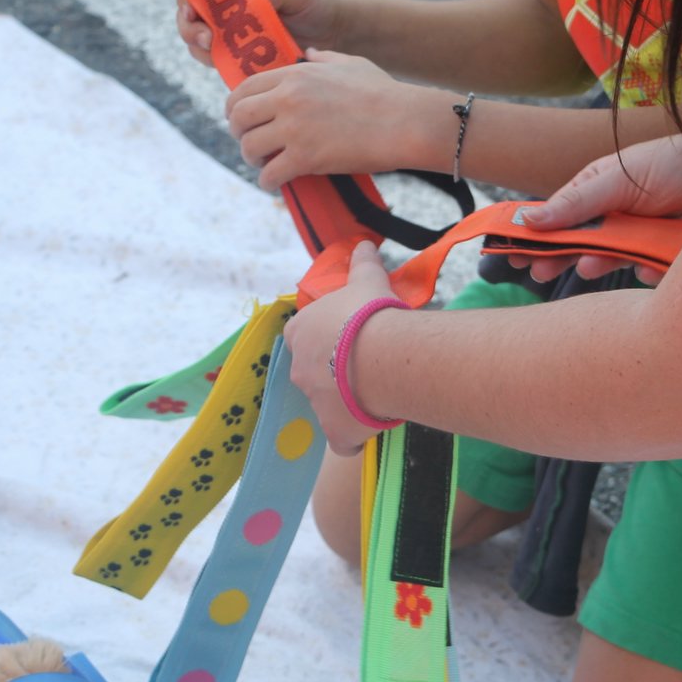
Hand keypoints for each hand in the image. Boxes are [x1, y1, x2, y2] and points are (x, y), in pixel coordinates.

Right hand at [176, 0, 343, 66]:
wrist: (336, 35)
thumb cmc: (317, 3)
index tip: (191, 11)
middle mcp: (229, 9)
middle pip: (192, 18)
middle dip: (190, 29)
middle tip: (206, 39)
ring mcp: (234, 35)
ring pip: (201, 44)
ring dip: (201, 50)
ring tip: (214, 52)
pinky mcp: (242, 58)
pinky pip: (222, 64)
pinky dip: (221, 67)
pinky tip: (232, 69)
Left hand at [226, 50, 426, 190]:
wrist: (404, 122)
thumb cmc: (384, 93)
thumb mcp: (352, 63)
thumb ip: (324, 58)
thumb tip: (309, 53)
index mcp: (295, 75)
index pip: (245, 88)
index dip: (236, 106)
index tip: (242, 118)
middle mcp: (288, 99)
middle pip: (239, 116)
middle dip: (238, 132)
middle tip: (251, 144)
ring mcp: (294, 129)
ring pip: (249, 147)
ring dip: (252, 159)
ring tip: (264, 164)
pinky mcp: (305, 158)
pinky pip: (269, 174)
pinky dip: (267, 182)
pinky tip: (275, 183)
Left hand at [284, 242, 401, 456]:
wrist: (382, 357)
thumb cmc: (369, 314)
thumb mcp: (366, 281)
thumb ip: (361, 263)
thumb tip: (363, 242)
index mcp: (300, 333)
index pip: (302, 336)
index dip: (325, 338)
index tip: (347, 337)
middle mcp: (299, 370)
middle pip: (314, 373)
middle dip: (335, 372)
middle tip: (367, 365)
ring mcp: (314, 403)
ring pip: (327, 405)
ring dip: (346, 402)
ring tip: (377, 393)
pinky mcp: (333, 431)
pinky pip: (341, 439)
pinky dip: (352, 437)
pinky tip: (371, 428)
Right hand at [512, 132, 681, 283]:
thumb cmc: (675, 162)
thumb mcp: (620, 177)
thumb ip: (578, 202)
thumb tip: (530, 219)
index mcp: (595, 193)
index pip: (555, 217)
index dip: (533, 236)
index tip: (511, 252)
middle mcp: (613, 217)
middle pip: (575, 245)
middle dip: (557, 258)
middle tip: (538, 270)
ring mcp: (637, 238)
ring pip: (608, 261)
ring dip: (598, 264)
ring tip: (591, 265)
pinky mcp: (661, 257)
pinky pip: (645, 272)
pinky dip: (646, 269)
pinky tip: (651, 263)